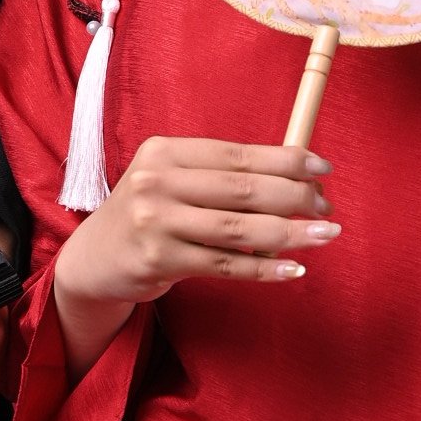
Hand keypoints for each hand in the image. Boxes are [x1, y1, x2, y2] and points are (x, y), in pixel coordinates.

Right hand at [53, 137, 336, 380]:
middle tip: (326, 208)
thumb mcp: (171, 182)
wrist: (94, 260)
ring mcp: (155, 221)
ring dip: (290, 233)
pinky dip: (265, 268)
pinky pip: (225, 265)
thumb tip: (296, 177)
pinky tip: (294, 268)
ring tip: (325, 235)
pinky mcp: (159, 260)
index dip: (286, 160)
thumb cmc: (148, 216)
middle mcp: (157, 181)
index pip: (238, 154)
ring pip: (239, 229)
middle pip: (243, 189)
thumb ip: (221, 177)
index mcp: (165, 151)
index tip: (322, 168)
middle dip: (295, 197)